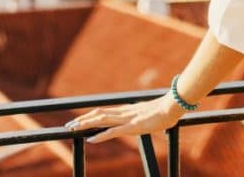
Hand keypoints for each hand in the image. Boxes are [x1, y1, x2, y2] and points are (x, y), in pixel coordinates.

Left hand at [64, 95, 184, 143]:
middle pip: (99, 114)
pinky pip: (113, 131)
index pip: (105, 111)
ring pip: (102, 120)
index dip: (92, 115)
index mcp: (128, 110)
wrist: (174, 105)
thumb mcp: (154, 115)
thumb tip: (156, 120)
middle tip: (69, 124)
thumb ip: (150, 117)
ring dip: (86, 124)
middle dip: (83, 119)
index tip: (80, 118)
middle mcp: (125, 112)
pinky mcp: (133, 127)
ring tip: (72, 128)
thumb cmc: (168, 110)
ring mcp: (128, 119)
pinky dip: (101, 135)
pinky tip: (91, 139)